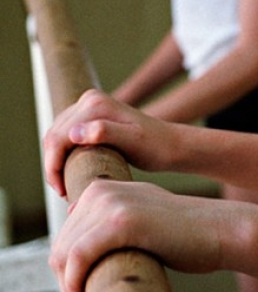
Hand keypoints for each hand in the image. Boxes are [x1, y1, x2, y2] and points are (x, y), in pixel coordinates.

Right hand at [44, 89, 179, 196]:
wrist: (170, 144)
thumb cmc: (155, 146)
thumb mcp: (133, 141)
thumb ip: (106, 133)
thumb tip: (74, 133)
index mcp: (95, 104)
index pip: (58, 136)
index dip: (53, 165)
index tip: (61, 190)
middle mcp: (89, 100)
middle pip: (53, 135)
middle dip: (53, 165)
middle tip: (63, 192)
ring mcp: (89, 107)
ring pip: (57, 136)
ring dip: (56, 161)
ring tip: (65, 186)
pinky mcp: (91, 117)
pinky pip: (66, 136)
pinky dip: (63, 155)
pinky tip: (70, 174)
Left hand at [49, 179, 222, 291]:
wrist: (219, 230)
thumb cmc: (185, 234)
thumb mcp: (143, 217)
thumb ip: (113, 220)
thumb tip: (78, 236)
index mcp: (104, 188)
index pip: (66, 235)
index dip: (69, 270)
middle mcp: (102, 191)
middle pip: (60, 246)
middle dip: (67, 281)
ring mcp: (111, 203)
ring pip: (64, 254)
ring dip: (70, 288)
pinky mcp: (121, 222)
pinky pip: (78, 257)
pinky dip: (75, 285)